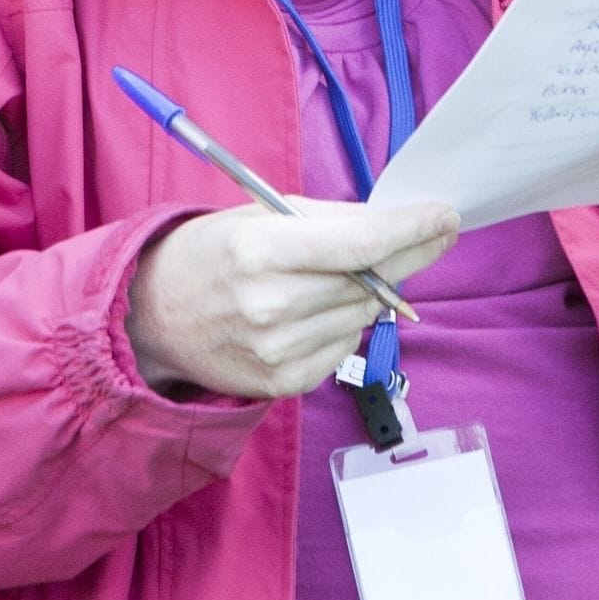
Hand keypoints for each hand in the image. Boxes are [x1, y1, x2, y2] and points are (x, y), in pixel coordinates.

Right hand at [123, 198, 458, 401]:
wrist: (153, 317)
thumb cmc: (210, 255)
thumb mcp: (258, 216)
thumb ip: (329, 221)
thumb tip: (397, 225)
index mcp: (260, 252)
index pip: (359, 244)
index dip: (410, 231)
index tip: (445, 217)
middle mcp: (271, 305)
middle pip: (370, 282)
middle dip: (405, 256)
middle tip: (432, 234)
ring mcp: (278, 351)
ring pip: (363, 315)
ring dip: (370, 291)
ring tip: (340, 273)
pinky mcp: (284, 383)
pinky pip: (344, 346)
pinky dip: (343, 323)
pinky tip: (315, 308)